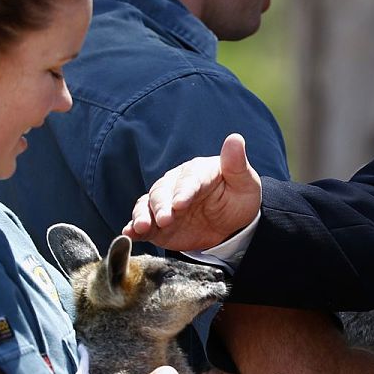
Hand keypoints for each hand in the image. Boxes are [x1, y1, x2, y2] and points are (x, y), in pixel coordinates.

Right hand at [125, 133, 262, 251]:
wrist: (230, 224)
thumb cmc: (237, 198)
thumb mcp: (244, 182)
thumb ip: (236, 164)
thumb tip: (235, 138)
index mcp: (196, 171)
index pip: (189, 179)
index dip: (184, 191)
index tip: (181, 204)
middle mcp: (175, 184)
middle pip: (163, 191)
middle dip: (161, 205)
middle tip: (165, 219)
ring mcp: (164, 203)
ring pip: (147, 205)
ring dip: (143, 216)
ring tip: (141, 227)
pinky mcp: (156, 222)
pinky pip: (142, 223)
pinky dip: (133, 228)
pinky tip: (129, 234)